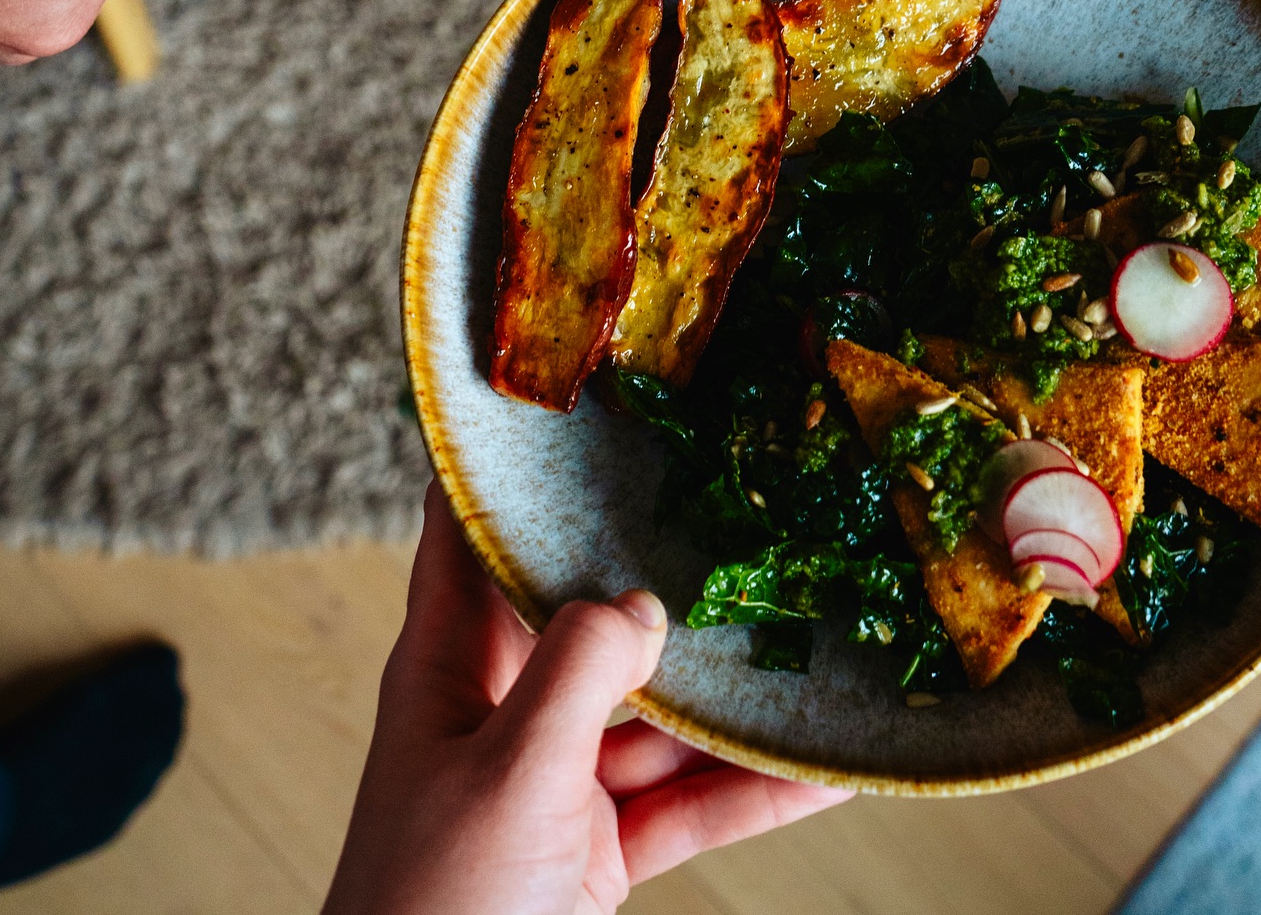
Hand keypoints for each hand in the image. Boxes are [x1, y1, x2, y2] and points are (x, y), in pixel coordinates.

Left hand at [324, 482, 849, 914]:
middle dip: (660, 570)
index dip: (504, 460)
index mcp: (449, 663)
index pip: (465, 528)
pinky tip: (828, 769)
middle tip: (740, 504)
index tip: (573, 398)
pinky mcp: (594, 852)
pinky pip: (686, 805)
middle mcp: (502, 706)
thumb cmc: (432, 908)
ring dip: (732, 691)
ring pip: (655, 713)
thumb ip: (577, 674)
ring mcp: (552, 780)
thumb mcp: (507, 775)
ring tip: (817, 633)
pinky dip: (754, 791)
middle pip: (588, 613)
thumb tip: (644, 603)